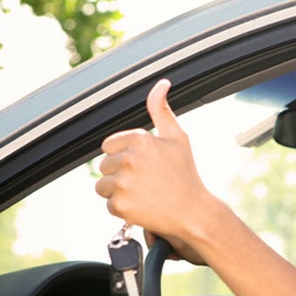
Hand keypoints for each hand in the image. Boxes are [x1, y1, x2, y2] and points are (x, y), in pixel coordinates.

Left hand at [95, 79, 211, 263]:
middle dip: (119, 173)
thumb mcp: (178, 138)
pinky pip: (109, 204)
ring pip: (103, 185)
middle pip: (104, 166)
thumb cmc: (186, 173)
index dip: (123, 156)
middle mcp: (129, 159)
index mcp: (140, 140)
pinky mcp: (120, 205)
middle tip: (144, 182)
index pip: (109, 146)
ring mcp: (123, 183)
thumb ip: (161, 110)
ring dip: (117, 191)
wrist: (193, 212)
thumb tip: (162, 83)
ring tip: (142, 194)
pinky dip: (122, 208)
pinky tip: (142, 206)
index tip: (142, 166)